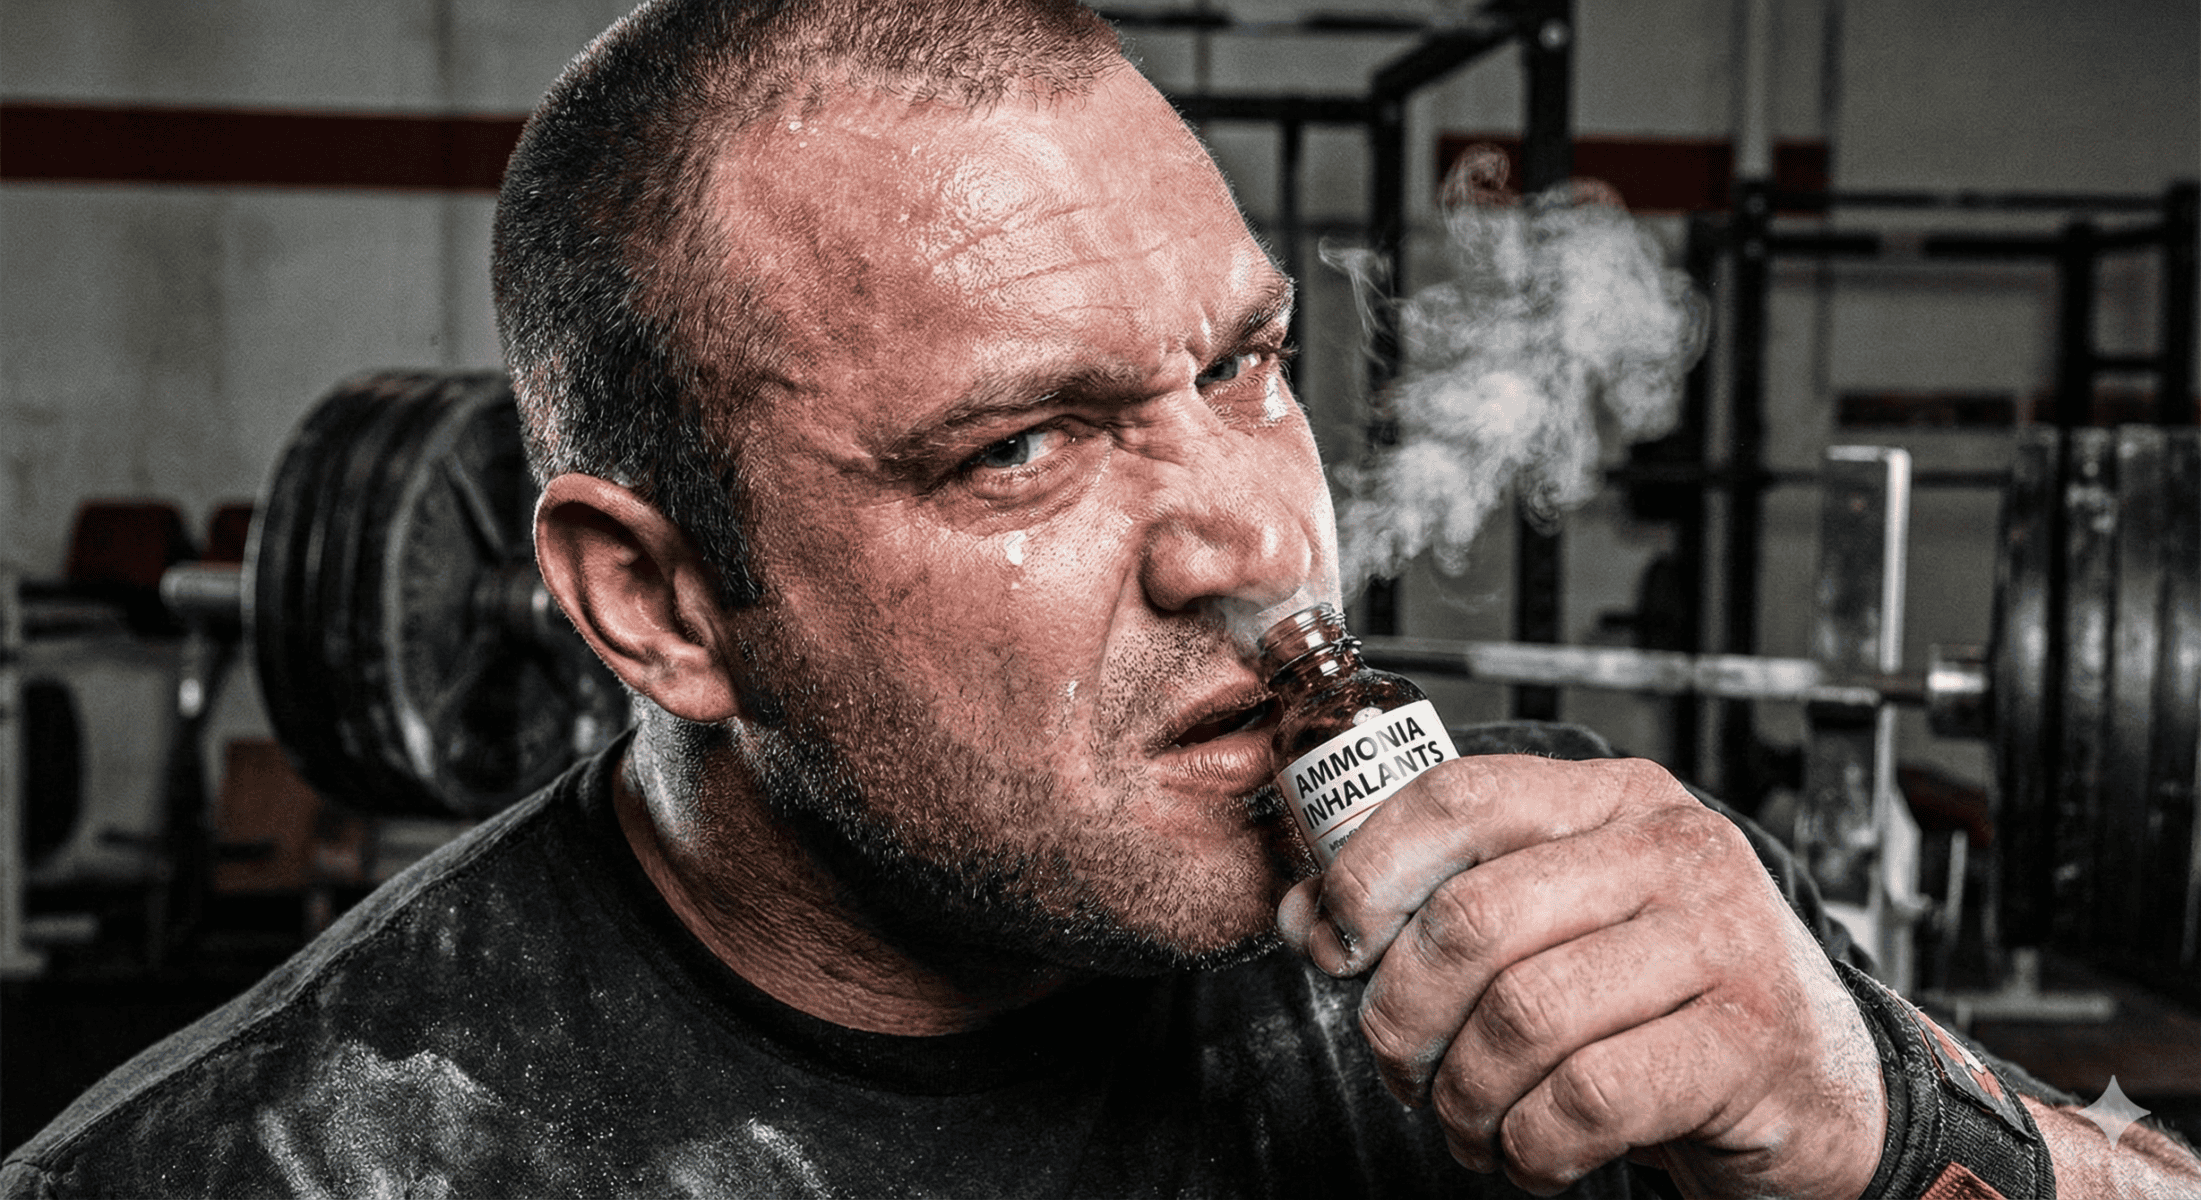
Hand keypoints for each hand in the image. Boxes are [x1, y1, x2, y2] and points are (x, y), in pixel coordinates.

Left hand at [1276, 755, 1885, 1198]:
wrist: (1825, 1092)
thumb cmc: (1666, 1004)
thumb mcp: (1561, 926)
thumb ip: (1439, 905)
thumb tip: (1308, 915)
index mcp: (1613, 799)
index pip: (1457, 797)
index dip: (1368, 874)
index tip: (1334, 947)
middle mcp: (1674, 850)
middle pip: (1472, 918)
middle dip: (1405, 1015)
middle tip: (1404, 1069)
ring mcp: (1721, 942)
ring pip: (1521, 1016)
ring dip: (1467, 1097)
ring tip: (1472, 1124)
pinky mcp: (1746, 1043)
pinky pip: (1586, 1098)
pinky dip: (1533, 1145)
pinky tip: (1537, 1153)